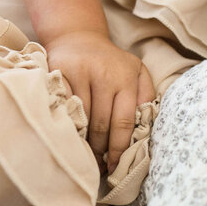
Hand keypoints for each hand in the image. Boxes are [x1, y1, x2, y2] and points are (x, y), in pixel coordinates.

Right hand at [46, 30, 155, 172]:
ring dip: (82, 141)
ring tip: (83, 157)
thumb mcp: (137, 71)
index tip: (114, 166)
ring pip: (81, 118)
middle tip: (97, 167)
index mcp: (126, 77)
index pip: (123, 121)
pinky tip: (66, 137)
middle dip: (99, 150)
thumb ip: (146, 95)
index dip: (118, 147)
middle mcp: (104, 74)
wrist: (77, 38)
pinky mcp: (59, 73)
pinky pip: (62, 107)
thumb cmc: (111, 62)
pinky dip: (65, 125)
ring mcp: (80, 72)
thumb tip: (148, 125)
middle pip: (101, 123)